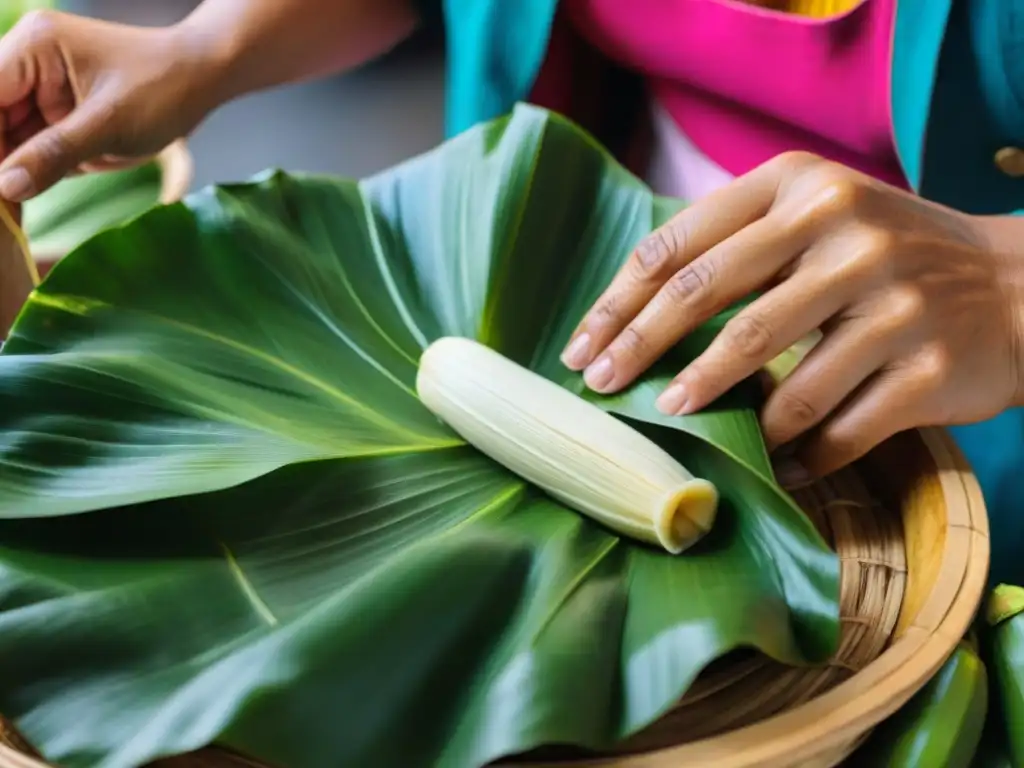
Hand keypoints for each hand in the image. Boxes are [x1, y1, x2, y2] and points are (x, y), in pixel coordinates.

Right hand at [0, 10, 217, 201]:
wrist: (202, 80)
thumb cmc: (164, 89)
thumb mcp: (109, 126)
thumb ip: (53, 155)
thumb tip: (5, 187)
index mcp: (33, 47)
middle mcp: (28, 62)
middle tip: (3, 209)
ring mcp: (42, 91)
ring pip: (7, 138)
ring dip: (10, 172)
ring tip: (10, 215)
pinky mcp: (58, 115)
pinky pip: (31, 147)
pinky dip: (28, 174)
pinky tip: (18, 206)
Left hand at [560, 151, 1023, 478]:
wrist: (1015, 285)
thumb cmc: (885, 254)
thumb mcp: (816, 214)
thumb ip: (736, 240)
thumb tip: (633, 308)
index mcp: (799, 186)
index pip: (681, 245)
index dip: (619, 302)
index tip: (581, 348)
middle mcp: (843, 229)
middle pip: (711, 298)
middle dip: (641, 349)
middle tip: (600, 387)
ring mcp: (890, 299)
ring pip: (772, 369)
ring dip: (711, 402)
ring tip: (671, 418)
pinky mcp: (927, 366)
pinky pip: (837, 427)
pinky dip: (793, 454)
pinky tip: (767, 466)